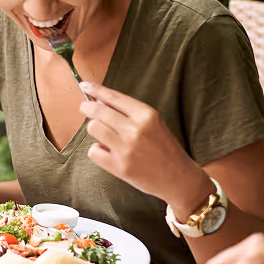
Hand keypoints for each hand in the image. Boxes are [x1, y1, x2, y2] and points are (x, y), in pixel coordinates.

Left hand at [79, 82, 211, 211]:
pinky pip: (94, 151)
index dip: (96, 89)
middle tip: (84, 108)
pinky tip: (108, 152)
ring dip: (94, 130)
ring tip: (104, 135)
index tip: (85, 85)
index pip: (113, 97)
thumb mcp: (154, 123)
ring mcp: (126, 149)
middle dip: (87, 108)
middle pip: (98, 111)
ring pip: (93, 128)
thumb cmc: (164, 148)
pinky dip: (98, 151)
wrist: (179, 178)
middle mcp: (136, 129)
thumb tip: (99, 101)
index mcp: (146, 115)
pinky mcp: (120, 167)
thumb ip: (129, 113)